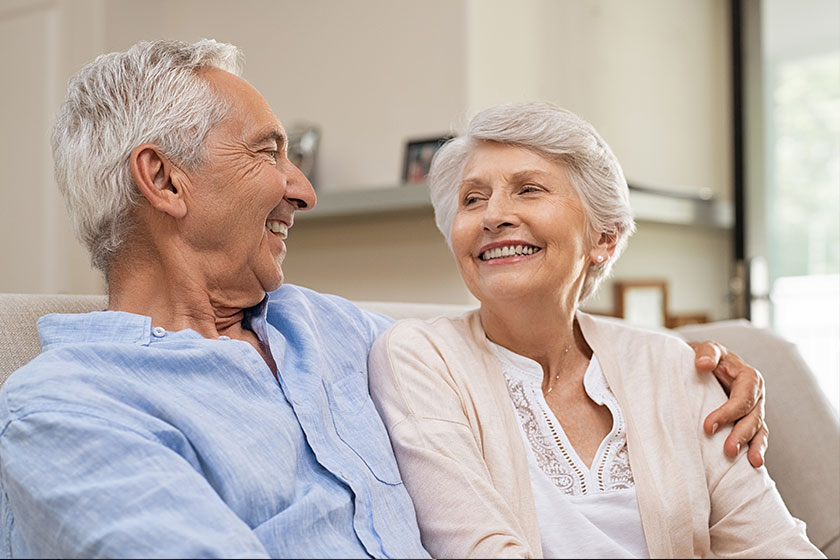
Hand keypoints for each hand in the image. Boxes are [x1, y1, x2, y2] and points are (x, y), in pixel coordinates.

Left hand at [688, 341, 767, 467]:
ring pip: (759, 430)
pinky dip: (755, 449)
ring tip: (752, 463)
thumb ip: (707, 353)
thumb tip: (702, 364)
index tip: (707, 426)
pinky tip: (753, 465)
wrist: (703, 364)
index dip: (728, 413)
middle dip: (742, 434)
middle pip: (753, 417)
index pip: (742, 397)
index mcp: (748, 377)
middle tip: (728, 450)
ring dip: (754, 447)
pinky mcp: (748, 422)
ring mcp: (754, 410)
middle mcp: (755, 395)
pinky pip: (756, 437)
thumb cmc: (706, 357)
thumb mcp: (707, 349)